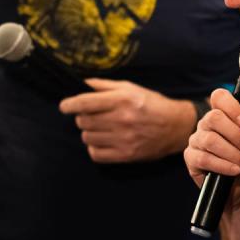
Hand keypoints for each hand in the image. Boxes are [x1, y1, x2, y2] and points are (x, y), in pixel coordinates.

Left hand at [59, 78, 194, 163]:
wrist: (176, 126)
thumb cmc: (151, 104)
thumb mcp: (130, 88)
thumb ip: (104, 86)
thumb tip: (82, 84)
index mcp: (122, 100)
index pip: (85, 103)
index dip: (69, 105)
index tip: (64, 106)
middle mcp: (122, 119)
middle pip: (83, 121)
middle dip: (82, 117)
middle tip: (92, 116)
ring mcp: (124, 139)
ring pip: (87, 137)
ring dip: (89, 132)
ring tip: (101, 128)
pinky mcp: (126, 155)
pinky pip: (95, 154)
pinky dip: (94, 147)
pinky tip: (103, 140)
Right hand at [184, 89, 239, 210]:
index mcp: (223, 115)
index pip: (219, 97)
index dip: (230, 106)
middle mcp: (206, 125)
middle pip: (213, 118)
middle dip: (234, 134)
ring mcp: (196, 141)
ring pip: (210, 140)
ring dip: (231, 153)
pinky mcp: (191, 158)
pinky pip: (204, 158)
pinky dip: (222, 165)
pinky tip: (233, 170)